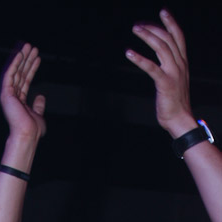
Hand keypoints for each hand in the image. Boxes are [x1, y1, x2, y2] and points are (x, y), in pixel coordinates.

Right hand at [0, 43, 45, 143]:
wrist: (27, 134)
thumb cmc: (32, 129)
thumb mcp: (38, 114)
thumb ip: (38, 105)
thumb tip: (41, 96)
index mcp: (18, 101)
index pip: (25, 80)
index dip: (31, 68)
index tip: (37, 57)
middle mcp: (12, 96)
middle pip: (20, 73)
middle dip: (26, 59)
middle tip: (32, 47)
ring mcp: (8, 95)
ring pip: (15, 71)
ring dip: (21, 58)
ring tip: (28, 46)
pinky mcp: (5, 93)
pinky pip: (9, 74)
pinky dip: (14, 63)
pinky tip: (20, 53)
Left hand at [126, 9, 195, 137]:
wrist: (180, 119)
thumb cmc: (175, 102)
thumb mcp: (176, 80)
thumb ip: (170, 68)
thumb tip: (161, 61)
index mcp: (182, 62)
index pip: (178, 37)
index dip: (171, 23)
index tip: (163, 12)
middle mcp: (180, 64)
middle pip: (167, 38)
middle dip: (153, 28)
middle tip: (138, 25)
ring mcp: (174, 72)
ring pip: (161, 47)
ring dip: (147, 36)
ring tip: (135, 30)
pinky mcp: (165, 83)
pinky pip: (151, 67)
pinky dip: (139, 58)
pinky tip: (129, 53)